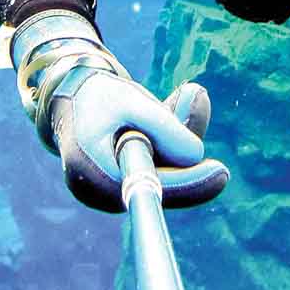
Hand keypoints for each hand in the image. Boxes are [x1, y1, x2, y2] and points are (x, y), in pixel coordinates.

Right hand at [47, 70, 229, 213]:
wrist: (68, 96)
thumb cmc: (96, 96)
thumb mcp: (130, 101)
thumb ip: (163, 125)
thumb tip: (197, 155)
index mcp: (92, 172)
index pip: (151, 186)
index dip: (190, 182)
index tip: (221, 172)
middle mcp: (101, 192)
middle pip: (161, 183)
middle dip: (185, 150)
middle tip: (196, 103)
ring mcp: (112, 192)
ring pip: (163, 174)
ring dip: (177, 138)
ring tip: (184, 97)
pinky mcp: (123, 182)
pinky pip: (158, 167)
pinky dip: (170, 141)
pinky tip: (176, 105)